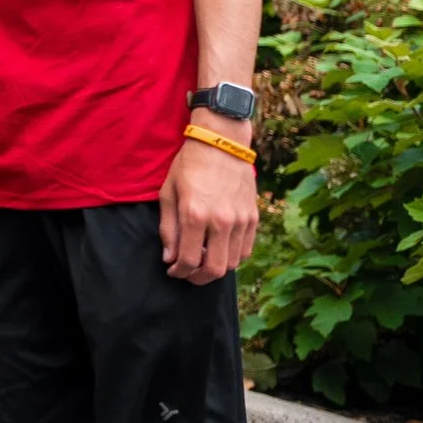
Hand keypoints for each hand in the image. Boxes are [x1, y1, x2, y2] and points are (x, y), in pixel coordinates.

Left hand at [159, 134, 258, 283]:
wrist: (221, 143)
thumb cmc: (189, 166)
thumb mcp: (168, 193)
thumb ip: (168, 228)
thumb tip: (169, 258)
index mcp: (195, 214)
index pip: (188, 260)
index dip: (178, 271)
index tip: (172, 270)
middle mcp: (221, 221)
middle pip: (214, 269)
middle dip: (197, 278)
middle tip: (187, 274)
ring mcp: (241, 221)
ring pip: (232, 263)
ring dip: (215, 269)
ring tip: (202, 261)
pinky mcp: (254, 218)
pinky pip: (246, 250)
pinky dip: (232, 257)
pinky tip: (218, 250)